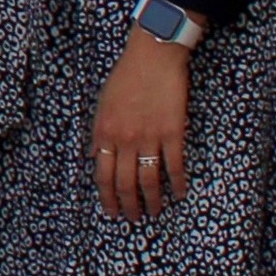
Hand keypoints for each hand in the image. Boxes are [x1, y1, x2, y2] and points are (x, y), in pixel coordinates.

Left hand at [90, 30, 192, 219]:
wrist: (152, 57)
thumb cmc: (126, 77)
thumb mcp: (102, 105)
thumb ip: (100, 133)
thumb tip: (96, 157)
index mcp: (104, 133)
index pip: (103, 175)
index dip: (107, 197)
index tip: (111, 212)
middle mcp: (124, 139)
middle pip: (124, 183)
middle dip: (128, 205)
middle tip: (134, 219)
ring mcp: (149, 137)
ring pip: (148, 179)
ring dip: (152, 200)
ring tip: (155, 212)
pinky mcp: (172, 132)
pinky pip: (174, 165)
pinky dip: (177, 183)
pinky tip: (179, 194)